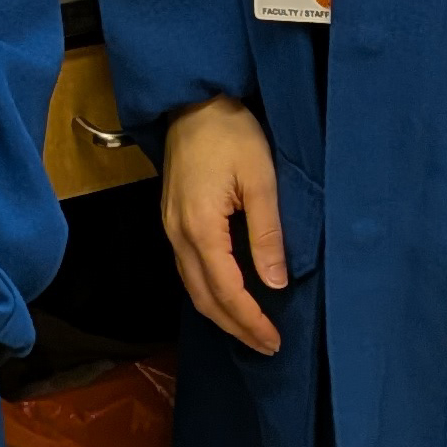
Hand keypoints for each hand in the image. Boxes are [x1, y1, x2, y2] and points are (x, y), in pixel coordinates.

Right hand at [160, 96, 285, 354]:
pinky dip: (209, 292)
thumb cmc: (231, 133)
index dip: (249, 320)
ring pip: (192, 287)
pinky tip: (228, 297)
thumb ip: (267, 233)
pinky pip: (188, 269)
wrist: (194, 102)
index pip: (225, 290)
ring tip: (250, 329)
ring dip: (220, 314)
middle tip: (266, 345)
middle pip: (203, 297)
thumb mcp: (260, 178)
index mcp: (200, 227)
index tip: (274, 339)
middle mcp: (178, 234)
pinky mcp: (173, 220)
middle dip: (235, 327)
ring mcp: (171, 228)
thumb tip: (275, 282)